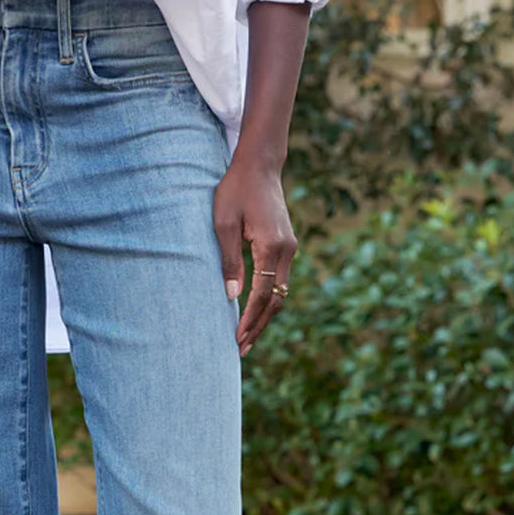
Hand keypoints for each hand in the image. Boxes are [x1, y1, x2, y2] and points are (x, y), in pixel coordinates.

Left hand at [213, 156, 296, 356]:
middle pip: (277, 300)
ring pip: (281, 292)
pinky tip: (254, 313)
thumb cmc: (235, 190)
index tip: (236, 339)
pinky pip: (279, 280)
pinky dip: (268, 300)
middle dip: (258, 327)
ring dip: (264, 317)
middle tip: (241, 349)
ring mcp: (289, 248)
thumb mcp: (223, 223)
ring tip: (247, 338)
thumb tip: (231, 297)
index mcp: (271, 246)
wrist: (259, 165)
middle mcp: (287, 250)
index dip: (249, 319)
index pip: (263, 294)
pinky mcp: (286, 245)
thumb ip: (229, 260)